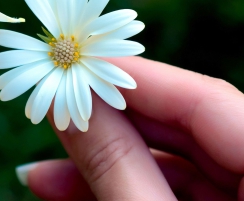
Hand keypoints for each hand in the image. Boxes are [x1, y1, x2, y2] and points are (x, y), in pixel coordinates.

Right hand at [20, 57, 242, 199]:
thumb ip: (116, 166)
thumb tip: (65, 103)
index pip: (207, 99)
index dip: (136, 77)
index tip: (77, 62)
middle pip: (185, 131)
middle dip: (109, 128)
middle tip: (53, 115)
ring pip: (171, 168)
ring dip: (104, 168)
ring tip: (41, 173)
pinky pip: (167, 194)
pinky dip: (119, 191)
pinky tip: (65, 192)